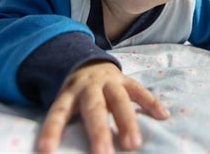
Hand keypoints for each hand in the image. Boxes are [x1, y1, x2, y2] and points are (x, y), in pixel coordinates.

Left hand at [37, 61, 169, 153]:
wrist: (89, 63)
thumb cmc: (77, 95)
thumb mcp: (66, 102)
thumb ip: (67, 120)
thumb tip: (59, 149)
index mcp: (69, 93)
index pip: (58, 113)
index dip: (52, 131)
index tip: (46, 151)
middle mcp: (89, 87)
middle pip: (94, 108)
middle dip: (99, 131)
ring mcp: (109, 82)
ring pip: (119, 101)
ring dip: (127, 122)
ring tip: (133, 144)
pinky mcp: (126, 80)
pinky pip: (139, 91)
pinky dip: (151, 103)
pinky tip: (163, 116)